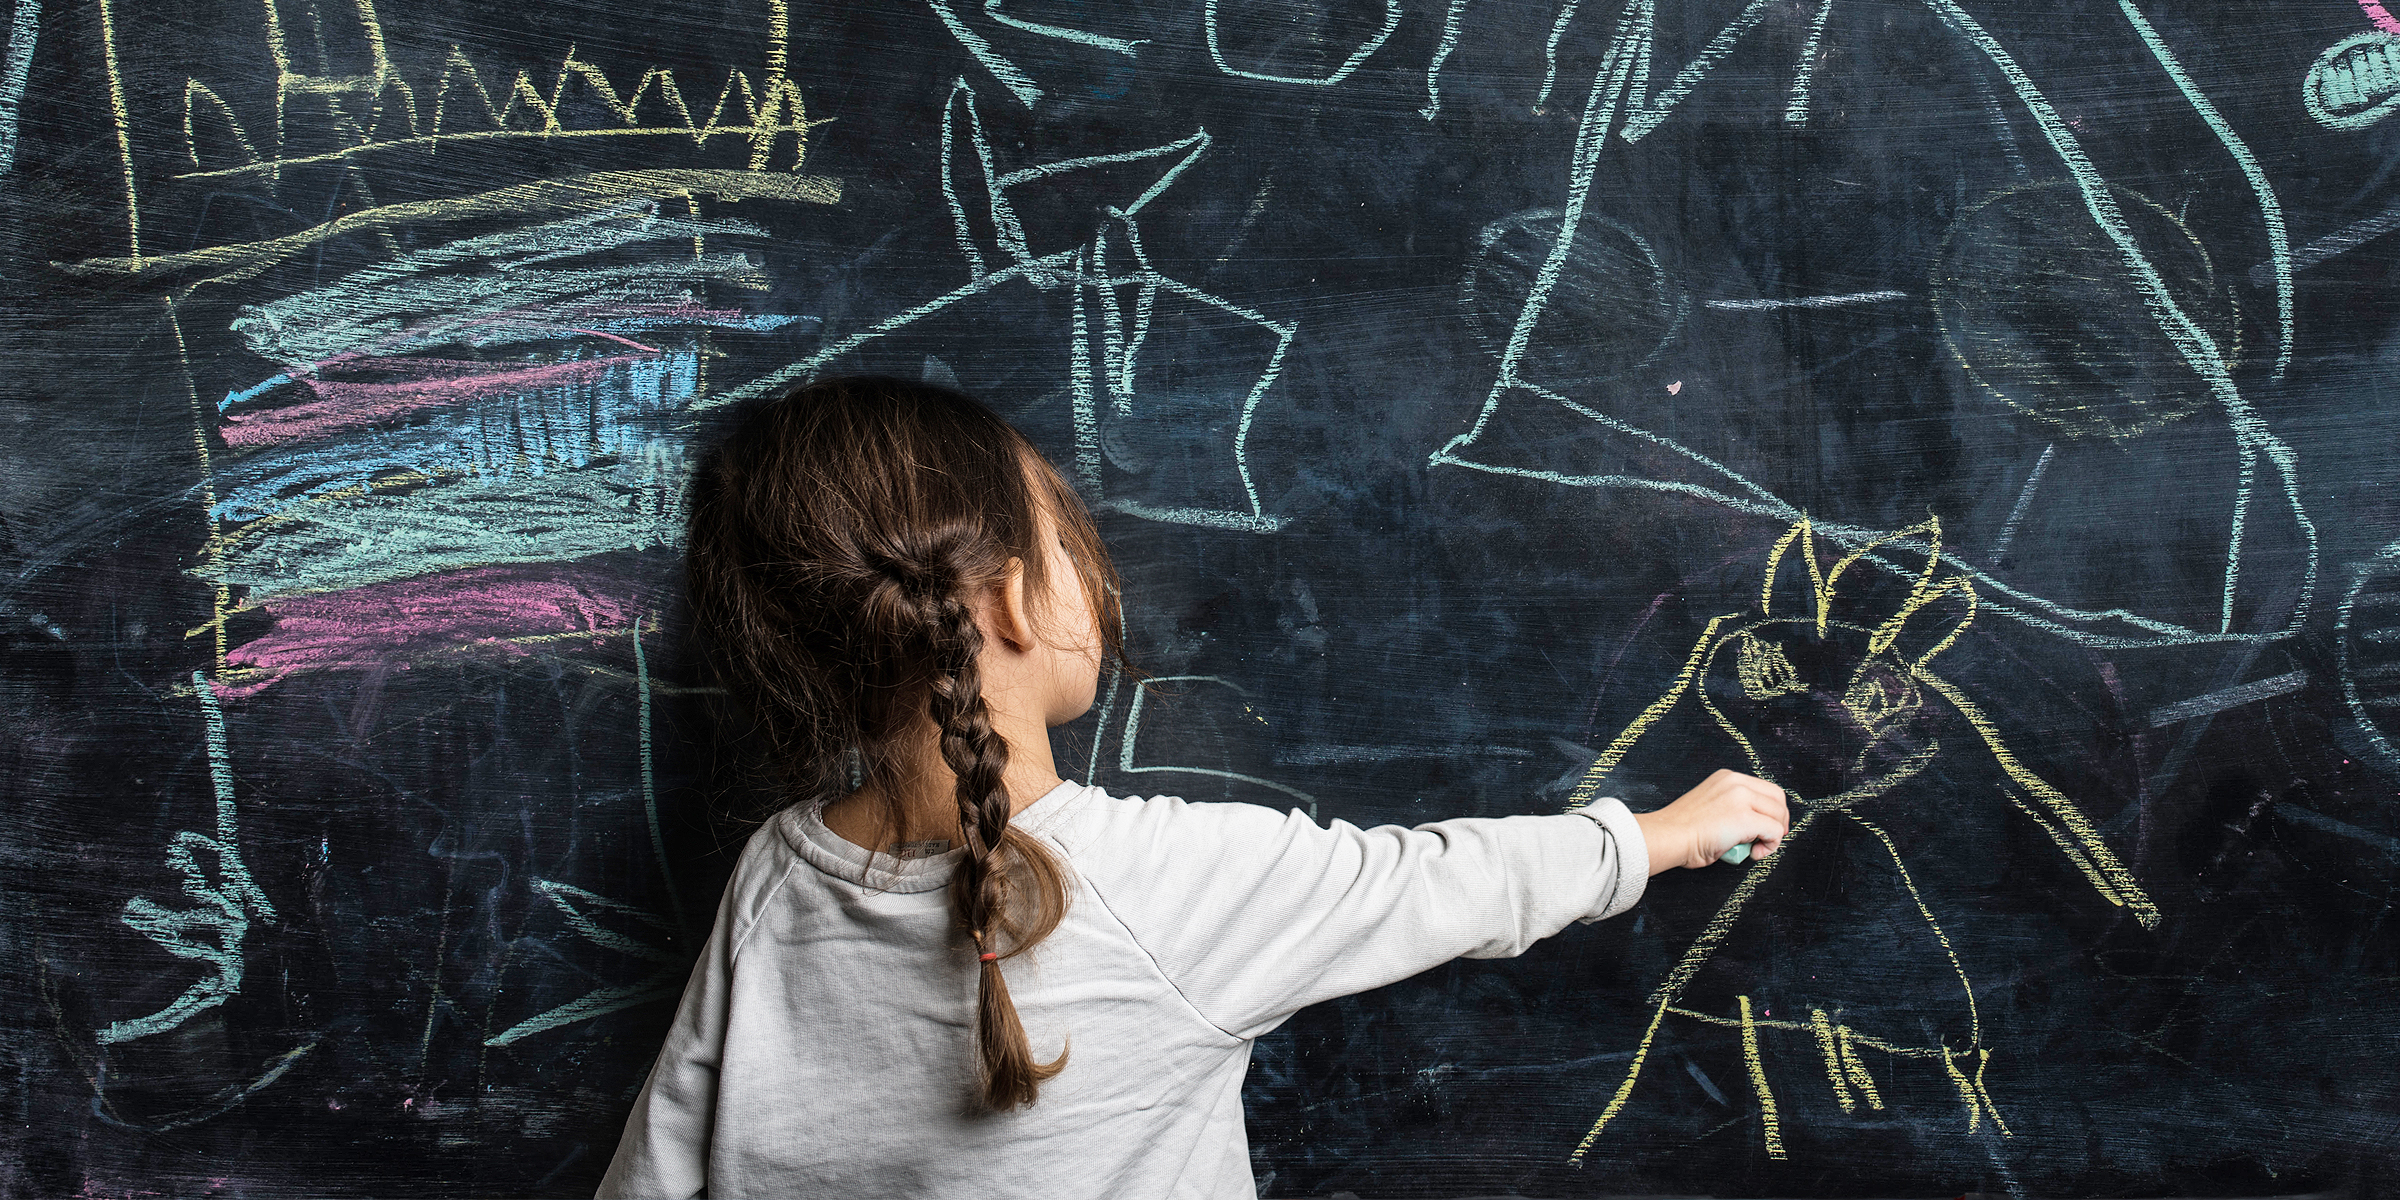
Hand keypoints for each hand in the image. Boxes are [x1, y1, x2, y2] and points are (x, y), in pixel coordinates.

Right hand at [1631, 769, 1788, 874]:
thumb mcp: (1712, 806)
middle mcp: (1736, 783)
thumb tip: (1757, 826)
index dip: (1772, 810)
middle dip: (1779, 821)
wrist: (1668, 836)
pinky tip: (1753, 853)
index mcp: (1727, 778)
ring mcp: (1741, 798)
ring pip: (1778, 815)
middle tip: (1768, 839)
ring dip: (1773, 835)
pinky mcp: (1745, 818)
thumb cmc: (1682, 830)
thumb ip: (1735, 807)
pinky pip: (1774, 832)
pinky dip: (1770, 846)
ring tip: (1754, 848)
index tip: (1767, 827)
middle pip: (1778, 798)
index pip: (1765, 789)